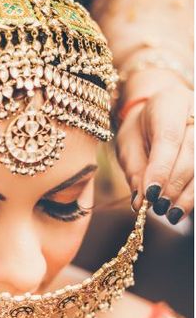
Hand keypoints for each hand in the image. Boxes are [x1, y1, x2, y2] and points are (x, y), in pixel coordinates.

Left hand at [116, 69, 193, 224]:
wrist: (161, 111)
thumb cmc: (141, 129)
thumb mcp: (128, 144)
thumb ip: (135, 170)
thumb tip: (141, 202)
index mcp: (169, 103)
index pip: (169, 138)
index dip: (161, 169)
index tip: (151, 195)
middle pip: (191, 152)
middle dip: (174, 184)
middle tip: (158, 208)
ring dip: (187, 193)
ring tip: (171, 214)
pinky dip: (193, 193)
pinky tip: (182, 208)